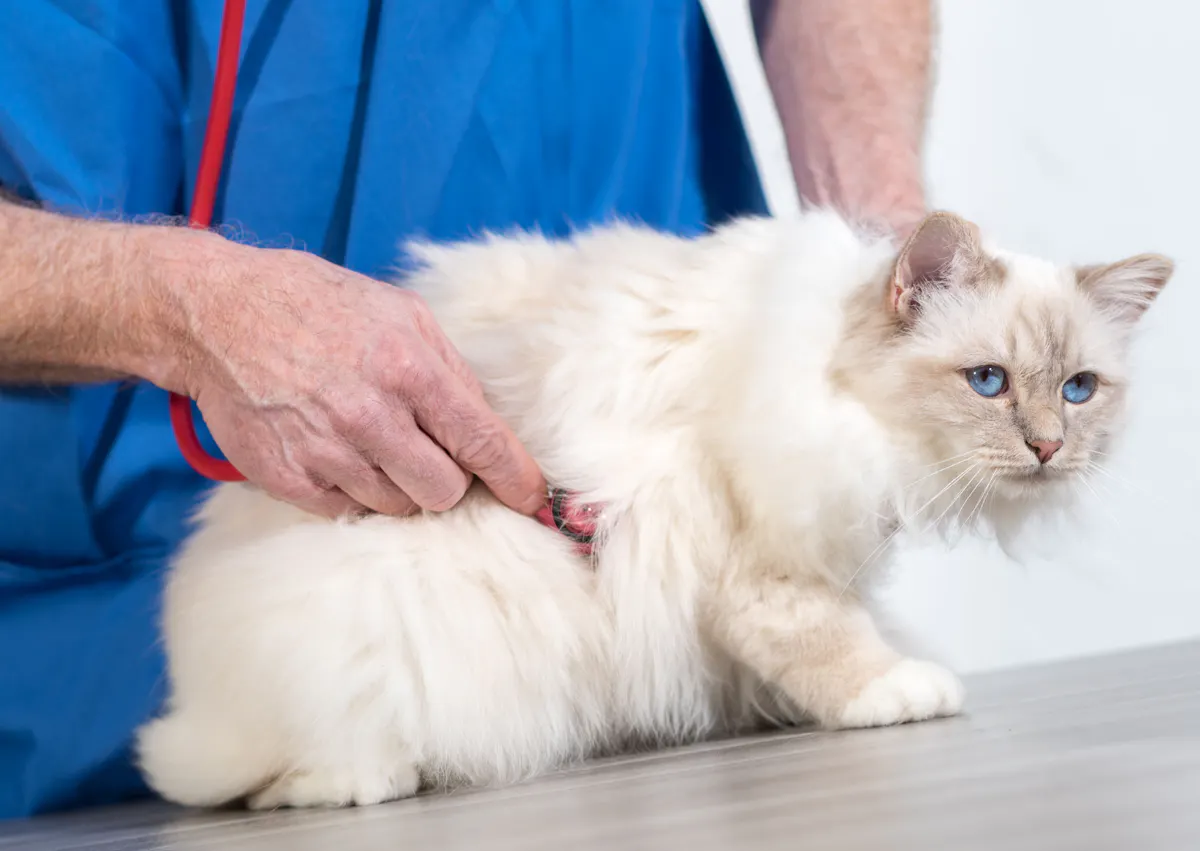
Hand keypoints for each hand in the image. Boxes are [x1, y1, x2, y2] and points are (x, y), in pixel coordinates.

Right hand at [142, 229, 545, 518]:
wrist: (217, 313)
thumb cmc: (318, 306)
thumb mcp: (400, 312)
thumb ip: (452, 371)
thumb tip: (491, 428)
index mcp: (408, 367)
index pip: (482, 443)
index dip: (517, 480)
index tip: (533, 499)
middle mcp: (369, 415)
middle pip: (445, 492)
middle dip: (448, 479)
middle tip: (427, 450)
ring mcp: (325, 451)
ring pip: (398, 507)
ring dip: (399, 484)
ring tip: (371, 439)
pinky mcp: (287, 478)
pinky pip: (349, 512)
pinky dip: (355, 491)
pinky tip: (337, 449)